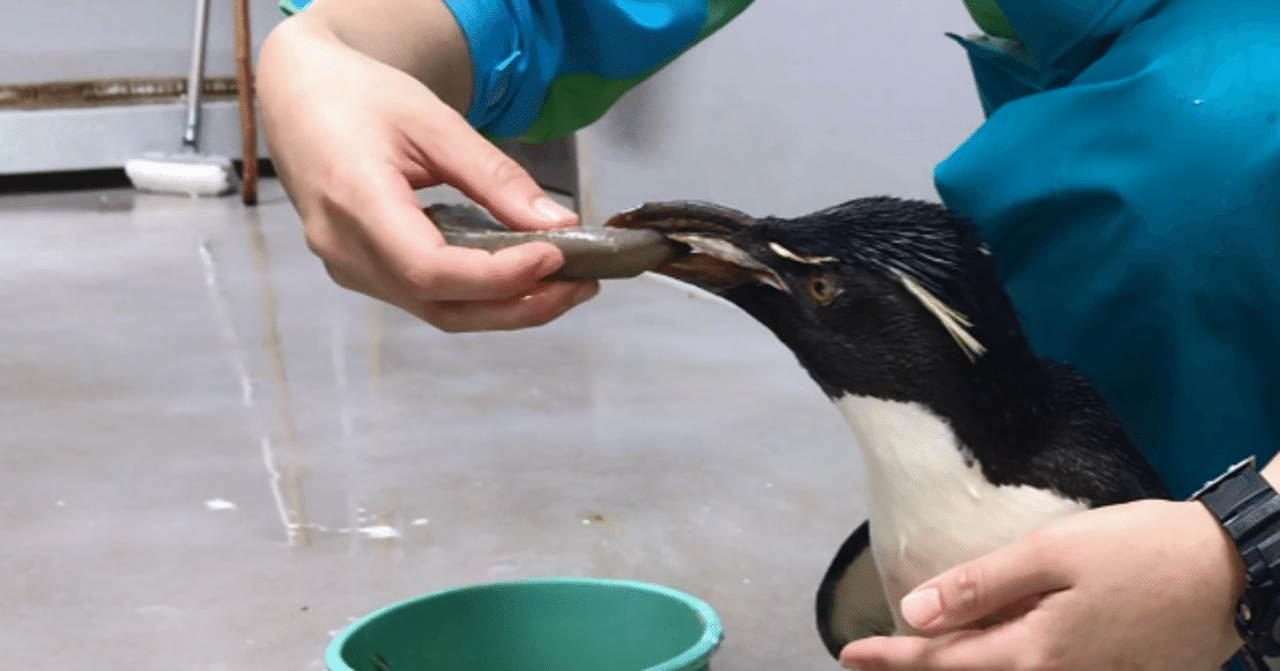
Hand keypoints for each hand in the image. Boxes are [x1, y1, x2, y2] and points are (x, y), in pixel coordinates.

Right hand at [257, 3, 597, 330]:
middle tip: (581, 286)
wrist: (300, 98)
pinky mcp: (361, 272)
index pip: (431, 270)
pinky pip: (426, 299)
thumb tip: (557, 223)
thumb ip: (495, 177)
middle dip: (520, 306)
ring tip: (563, 284)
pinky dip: (479, 295)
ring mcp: (348, 267)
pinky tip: (518, 276)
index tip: (555, 255)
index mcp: (354, 200)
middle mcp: (344, 248)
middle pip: (441, 306)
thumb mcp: (434, 122)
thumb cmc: (360, 97)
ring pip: (438, 312)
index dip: (499, 276)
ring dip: (506, 307)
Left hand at [841, 500, 1246, 670]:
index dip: (890, 658)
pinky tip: (992, 651)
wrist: (1234, 570)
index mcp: (1033, 652)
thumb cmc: (1142, 550)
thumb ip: (980, 585)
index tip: (847, 655)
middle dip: (919, 669)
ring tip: (921, 654)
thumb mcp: (1052, 553)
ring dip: (962, 668)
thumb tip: (914, 612)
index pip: (941, 662)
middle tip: (874, 660)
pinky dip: (1006, 665)